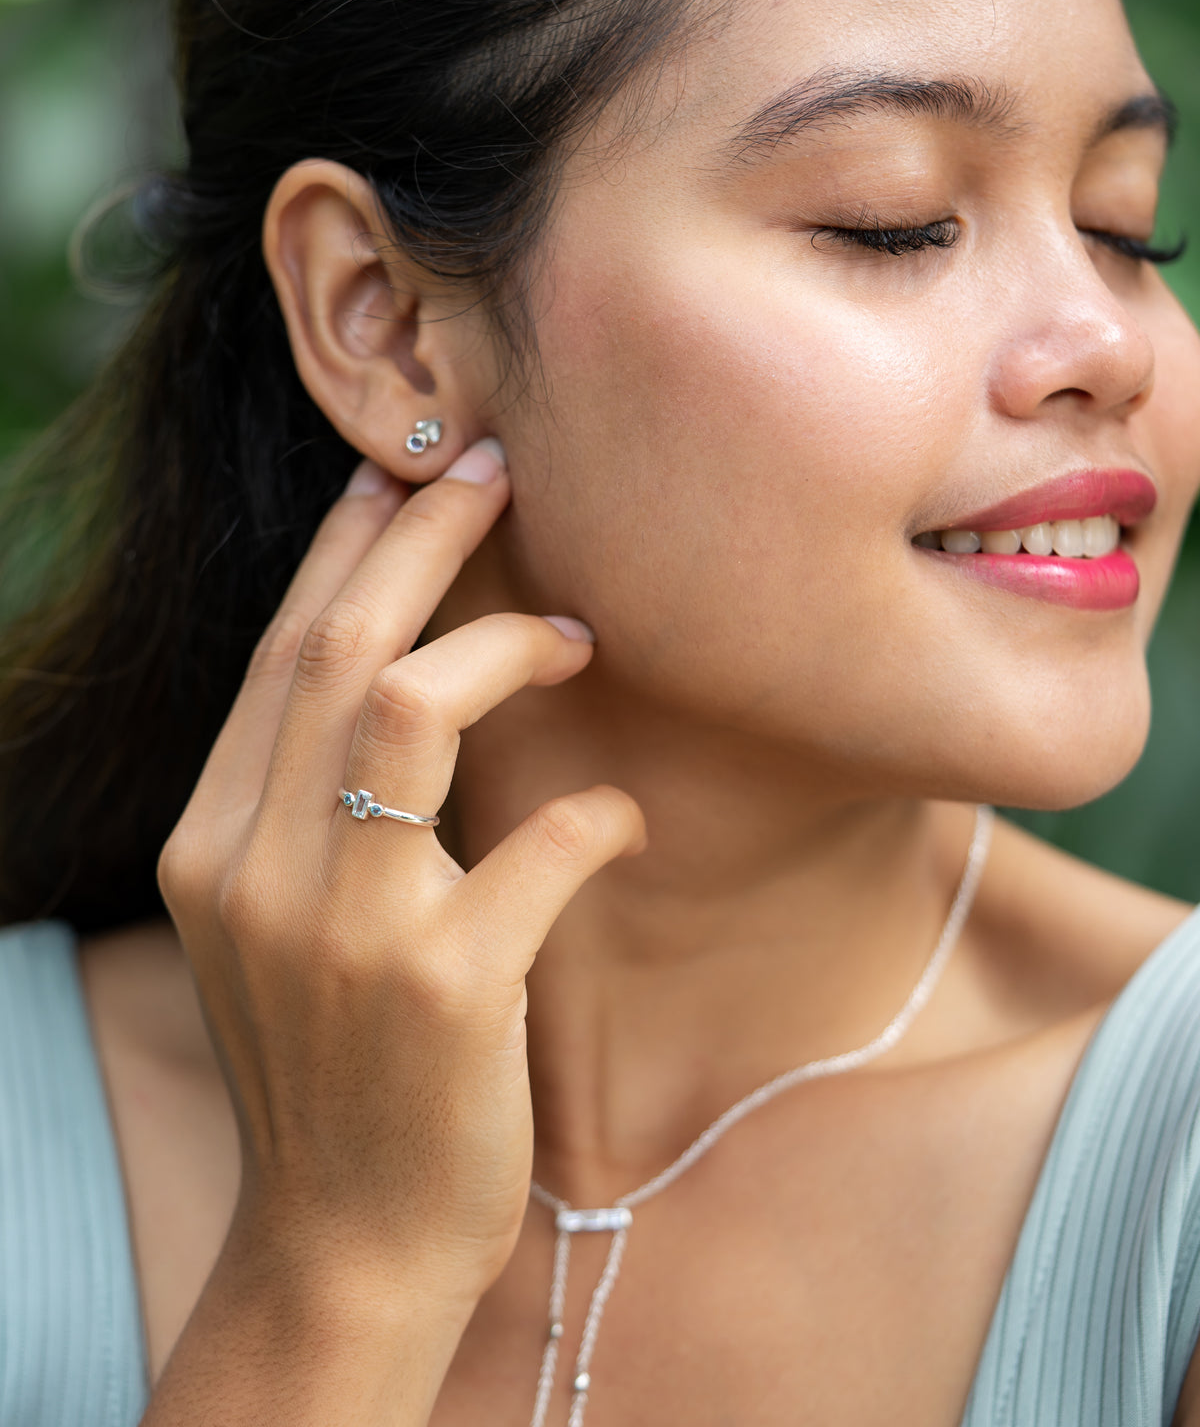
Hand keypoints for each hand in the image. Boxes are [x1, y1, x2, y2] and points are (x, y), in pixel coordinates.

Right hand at [155, 440, 644, 1405]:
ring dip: (504, 646)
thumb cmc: (336, 1068)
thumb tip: (399, 675)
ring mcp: (343, 928)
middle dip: (421, 538)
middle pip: (334, 648)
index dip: (343, 552)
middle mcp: (254, 870)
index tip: (396, 474)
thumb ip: (310, 811)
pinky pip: (539, 843)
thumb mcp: (282, 927)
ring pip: (407, 708)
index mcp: (211, 844)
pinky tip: (621, 817)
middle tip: (493, 467)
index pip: (277, 657)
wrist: (344, 1240)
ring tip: (578, 634)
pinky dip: (595, 813)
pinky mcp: (443, 986)